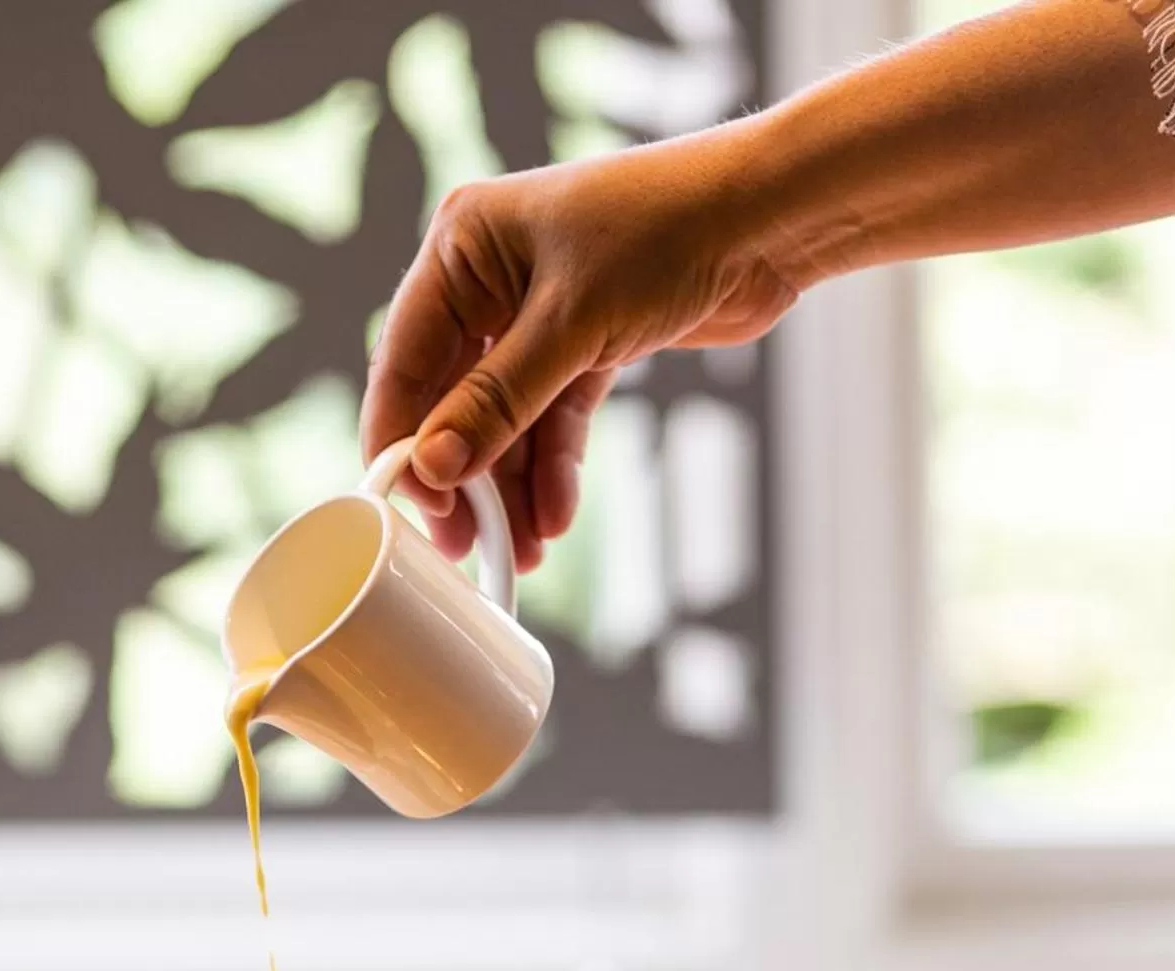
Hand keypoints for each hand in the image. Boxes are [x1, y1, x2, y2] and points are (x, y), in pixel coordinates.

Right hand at [360, 120, 802, 568]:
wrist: (771, 218)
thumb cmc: (668, 230)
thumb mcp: (571, 324)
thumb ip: (498, 401)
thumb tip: (433, 468)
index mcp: (462, 245)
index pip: (406, 359)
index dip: (403, 438)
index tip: (412, 506)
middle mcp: (489, 276)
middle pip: (452, 396)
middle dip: (464, 474)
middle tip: (464, 544)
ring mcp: (537, 311)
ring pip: (506, 416)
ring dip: (512, 483)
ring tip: (521, 549)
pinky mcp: (587, 341)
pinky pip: (553, 415)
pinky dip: (554, 462)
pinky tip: (555, 512)